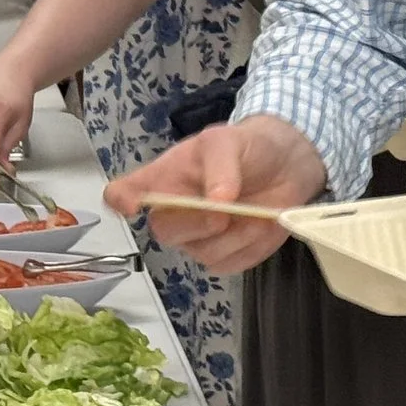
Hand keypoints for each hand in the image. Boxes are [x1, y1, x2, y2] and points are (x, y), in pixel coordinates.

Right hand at [106, 114, 324, 272]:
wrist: (284, 166)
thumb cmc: (245, 148)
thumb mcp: (229, 141)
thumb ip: (221, 166)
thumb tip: (216, 202)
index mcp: (162, 179)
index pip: (123, 193)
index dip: (121, 201)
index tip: (131, 206)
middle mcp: (172, 213)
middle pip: (164, 230)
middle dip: (196, 224)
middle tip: (224, 213)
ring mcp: (197, 239)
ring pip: (204, 252)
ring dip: (237, 235)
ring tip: (258, 213)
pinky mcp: (225, 256)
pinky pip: (230, 263)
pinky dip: (252, 246)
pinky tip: (260, 226)